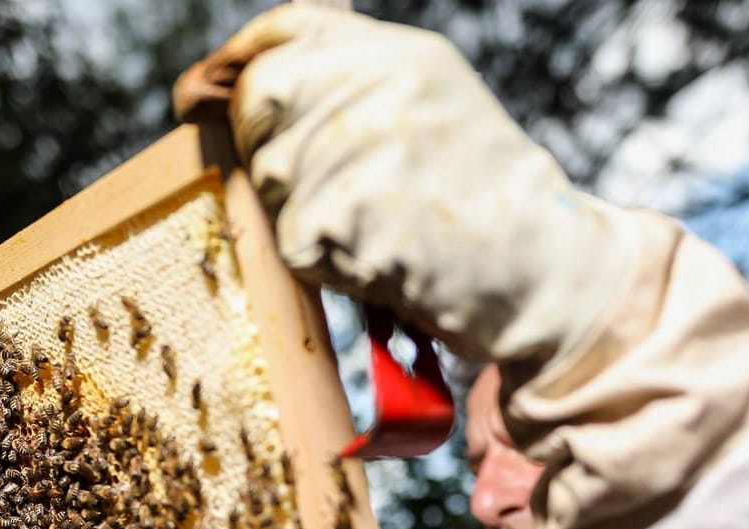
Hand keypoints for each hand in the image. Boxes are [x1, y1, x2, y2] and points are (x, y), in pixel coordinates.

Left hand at [177, 7, 748, 528]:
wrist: (550, 276)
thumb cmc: (488, 208)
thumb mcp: (433, 112)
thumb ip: (349, 88)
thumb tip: (226, 86)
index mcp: (402, 55)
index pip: (285, 32)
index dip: (234, 64)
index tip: (197, 95)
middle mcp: (377, 84)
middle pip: (262, 102)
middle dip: (272, 152)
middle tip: (332, 194)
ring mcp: (356, 144)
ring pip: (271, 180)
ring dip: (309, 218)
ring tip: (383, 231)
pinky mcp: (341, 213)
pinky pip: (293, 241)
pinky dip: (329, 265)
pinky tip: (384, 262)